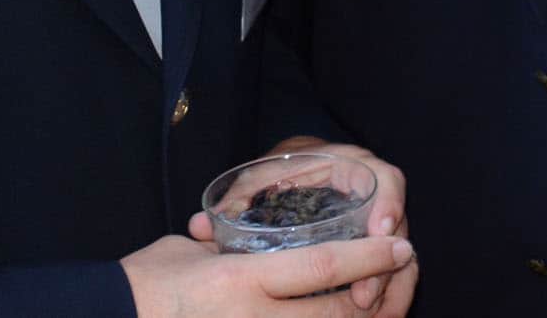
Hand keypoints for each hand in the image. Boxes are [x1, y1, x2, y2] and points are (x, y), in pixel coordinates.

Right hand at [122, 233, 413, 316]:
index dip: (370, 258)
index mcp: (240, 280)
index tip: (401, 246)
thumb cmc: (145, 282)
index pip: (322, 268)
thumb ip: (236, 244)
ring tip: (378, 306)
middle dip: (380, 301)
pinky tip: (343, 317)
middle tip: (401, 279)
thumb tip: (265, 236)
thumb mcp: (192, 252)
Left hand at [189, 137, 415, 317]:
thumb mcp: (258, 179)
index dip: (388, 202)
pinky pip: (391, 273)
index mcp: (347, 166)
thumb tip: (199, 228)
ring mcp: (374, 222)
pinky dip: (388, 295)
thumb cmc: (275, 173)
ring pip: (398, 258)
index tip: (379, 230)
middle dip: (384, 266)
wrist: (291, 170)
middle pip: (395, 228)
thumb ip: (235, 200)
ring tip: (370, 317)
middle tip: (364, 298)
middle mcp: (369, 194)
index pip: (384, 178)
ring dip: (389, 289)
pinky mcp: (370, 248)